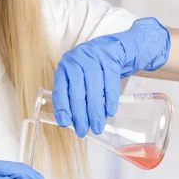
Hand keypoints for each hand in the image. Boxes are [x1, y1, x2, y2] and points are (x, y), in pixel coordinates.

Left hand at [52, 17, 170, 137]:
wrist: (117, 48)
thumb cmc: (96, 68)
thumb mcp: (81, 78)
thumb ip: (75, 95)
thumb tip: (72, 121)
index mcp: (66, 66)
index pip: (61, 88)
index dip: (62, 107)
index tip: (65, 123)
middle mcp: (76, 59)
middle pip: (77, 91)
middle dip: (80, 114)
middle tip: (83, 131)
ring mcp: (94, 56)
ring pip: (94, 89)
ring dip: (95, 111)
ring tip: (97, 126)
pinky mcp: (110, 57)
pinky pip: (110, 82)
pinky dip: (110, 99)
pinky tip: (110, 112)